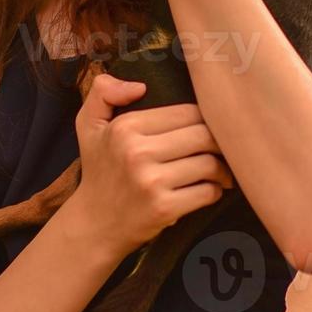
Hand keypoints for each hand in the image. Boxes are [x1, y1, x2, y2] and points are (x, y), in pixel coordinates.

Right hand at [65, 73, 233, 259]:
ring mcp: (151, 182)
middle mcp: (137, 152)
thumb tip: (140, 86)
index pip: (187, 111)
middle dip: (220, 142)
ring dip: (222, 169)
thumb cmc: (99, 170)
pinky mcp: (164, 209)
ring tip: (220, 171)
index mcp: (126, 126)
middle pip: (203, 135)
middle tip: (223, 150)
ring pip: (209, 164)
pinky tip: (210, 189)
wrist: (94, 224)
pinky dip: (215, 191)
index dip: (205, 118)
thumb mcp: (88, 124)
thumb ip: (103, 91)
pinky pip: (207, 192)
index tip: (208, 128)